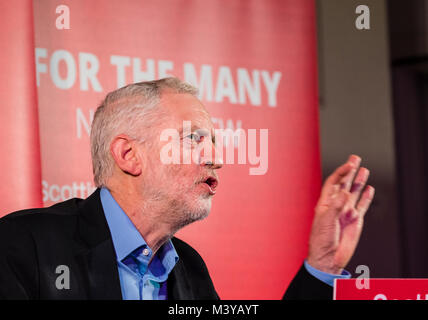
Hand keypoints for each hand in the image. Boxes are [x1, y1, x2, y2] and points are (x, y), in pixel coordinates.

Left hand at [307, 155, 374, 274]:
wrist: (328, 257)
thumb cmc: (321, 240)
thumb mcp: (326, 221)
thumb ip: (336, 206)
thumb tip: (346, 193)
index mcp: (325, 203)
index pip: (334, 182)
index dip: (341, 172)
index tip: (350, 164)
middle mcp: (336, 205)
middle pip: (344, 183)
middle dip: (349, 171)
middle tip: (355, 158)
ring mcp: (345, 212)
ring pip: (354, 192)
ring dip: (359, 181)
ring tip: (364, 169)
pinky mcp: (355, 220)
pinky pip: (362, 205)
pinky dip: (366, 197)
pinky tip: (369, 189)